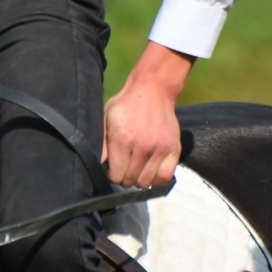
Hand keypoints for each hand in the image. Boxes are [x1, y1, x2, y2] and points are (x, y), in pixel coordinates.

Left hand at [102, 41, 191, 186]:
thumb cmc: (126, 104)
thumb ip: (101, 143)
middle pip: (130, 180)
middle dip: (124, 177)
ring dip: (139, 180)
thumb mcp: (107, 118)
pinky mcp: (174, 149)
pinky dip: (156, 180)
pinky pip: (165, 177)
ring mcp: (160, 149)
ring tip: (136, 170)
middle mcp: (143, 146)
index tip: (112, 169)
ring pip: (146, 182)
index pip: (116, 175)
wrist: (153, 89)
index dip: (112, 175)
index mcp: (123, 139)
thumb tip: (98, 166)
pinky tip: (150, 172)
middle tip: (124, 168)